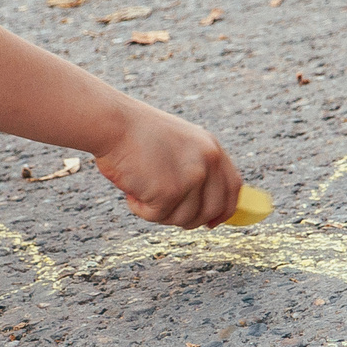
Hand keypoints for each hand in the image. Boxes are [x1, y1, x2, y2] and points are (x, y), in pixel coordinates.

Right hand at [97, 106, 242, 228]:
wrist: (113, 124)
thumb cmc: (136, 134)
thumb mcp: (178, 145)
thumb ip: (195, 170)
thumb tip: (204, 211)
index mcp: (212, 148)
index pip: (233, 188)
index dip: (225, 210)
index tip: (212, 223)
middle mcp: (208, 162)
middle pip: (212, 210)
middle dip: (189, 219)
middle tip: (164, 210)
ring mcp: (192, 178)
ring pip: (183, 218)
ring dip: (159, 211)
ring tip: (141, 188)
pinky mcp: (170, 192)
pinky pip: (158, 217)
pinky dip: (140, 209)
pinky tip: (131, 189)